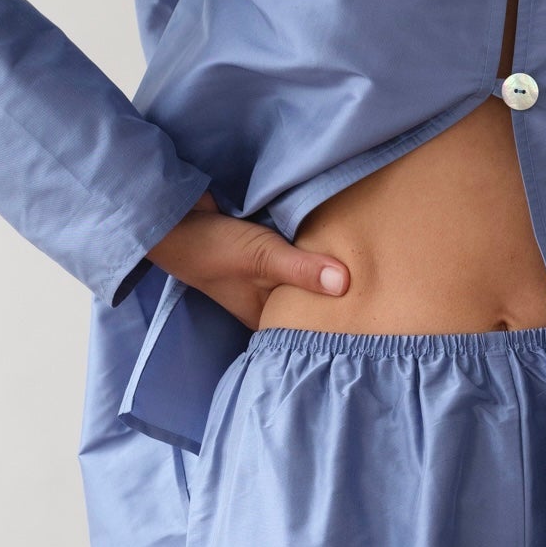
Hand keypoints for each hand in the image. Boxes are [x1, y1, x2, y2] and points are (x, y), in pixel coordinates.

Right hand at [146, 191, 348, 328]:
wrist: (171, 217)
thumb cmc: (212, 249)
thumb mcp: (261, 259)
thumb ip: (302, 270)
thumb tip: (345, 284)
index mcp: (265, 319)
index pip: (308, 329)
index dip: (335, 323)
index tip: (368, 314)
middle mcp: (266, 303)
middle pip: (307, 304)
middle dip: (334, 297)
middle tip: (375, 289)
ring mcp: (262, 278)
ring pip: (301, 280)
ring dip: (322, 271)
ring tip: (366, 266)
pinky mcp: (261, 252)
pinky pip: (292, 256)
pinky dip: (308, 250)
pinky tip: (333, 241)